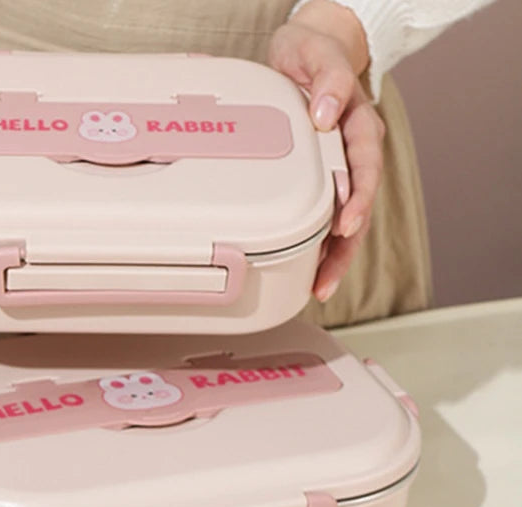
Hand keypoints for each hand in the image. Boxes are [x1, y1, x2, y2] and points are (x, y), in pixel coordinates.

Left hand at [269, 0, 383, 301]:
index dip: (358, 198)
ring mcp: (339, 171)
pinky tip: (305, 271)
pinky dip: (317, 245)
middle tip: (325, 280)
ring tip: (317, 289)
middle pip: (357, 208)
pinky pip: (324, 217)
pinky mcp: (322, 180)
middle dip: (344, 249)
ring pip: (343, 221)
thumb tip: (327, 114)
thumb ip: (328, 81)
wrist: (303, 54)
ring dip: (332, 258)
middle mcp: (354, 155)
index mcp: (359, 127)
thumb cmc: (311, 55)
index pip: (366, 167)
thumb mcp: (317, 56)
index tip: (346, 224)